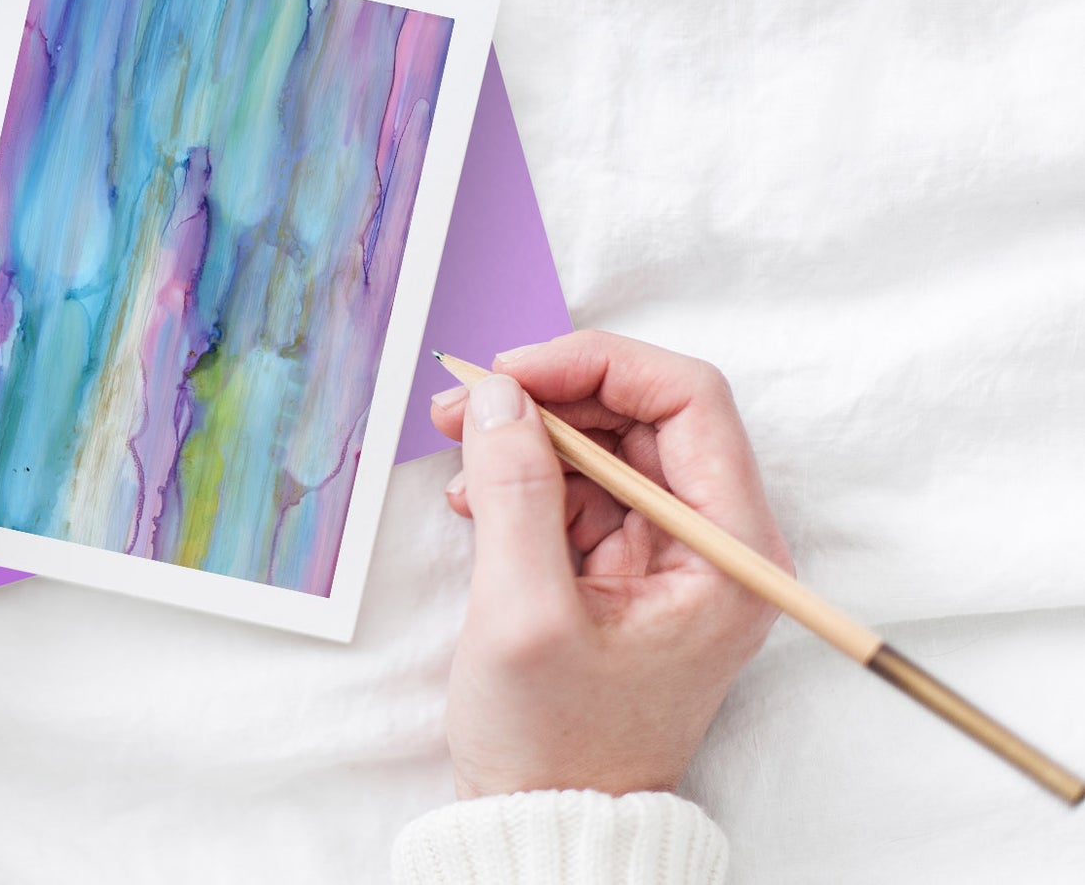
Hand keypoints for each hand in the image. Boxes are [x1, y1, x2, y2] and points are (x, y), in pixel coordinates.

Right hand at [428, 330, 791, 798]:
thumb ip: (514, 491)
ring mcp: (671, 554)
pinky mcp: (627, 567)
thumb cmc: (554, 743)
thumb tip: (496, 395)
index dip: (597, 366)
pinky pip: (580, 487)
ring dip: (528, 436)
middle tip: (464, 401)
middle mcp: (716, 543)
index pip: (688, 401)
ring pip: (606, 445)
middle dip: (550, 396)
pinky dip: (525, 478)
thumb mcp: (523, 613)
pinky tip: (475, 499)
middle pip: (644, 415)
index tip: (511, 372)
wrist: (549, 820)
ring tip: (457, 451)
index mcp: (729, 553)